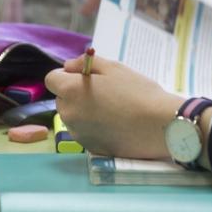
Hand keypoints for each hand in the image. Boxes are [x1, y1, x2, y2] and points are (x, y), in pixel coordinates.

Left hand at [45, 54, 183, 158]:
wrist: (159, 126)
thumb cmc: (138, 92)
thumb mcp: (113, 68)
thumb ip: (84, 63)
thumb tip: (68, 66)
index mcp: (71, 91)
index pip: (52, 79)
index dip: (67, 75)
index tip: (85, 76)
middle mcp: (68, 113)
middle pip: (61, 98)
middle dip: (74, 93)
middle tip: (102, 92)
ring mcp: (77, 133)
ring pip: (72, 116)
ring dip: (83, 110)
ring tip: (111, 109)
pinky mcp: (89, 147)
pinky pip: (84, 131)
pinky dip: (93, 127)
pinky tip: (114, 124)